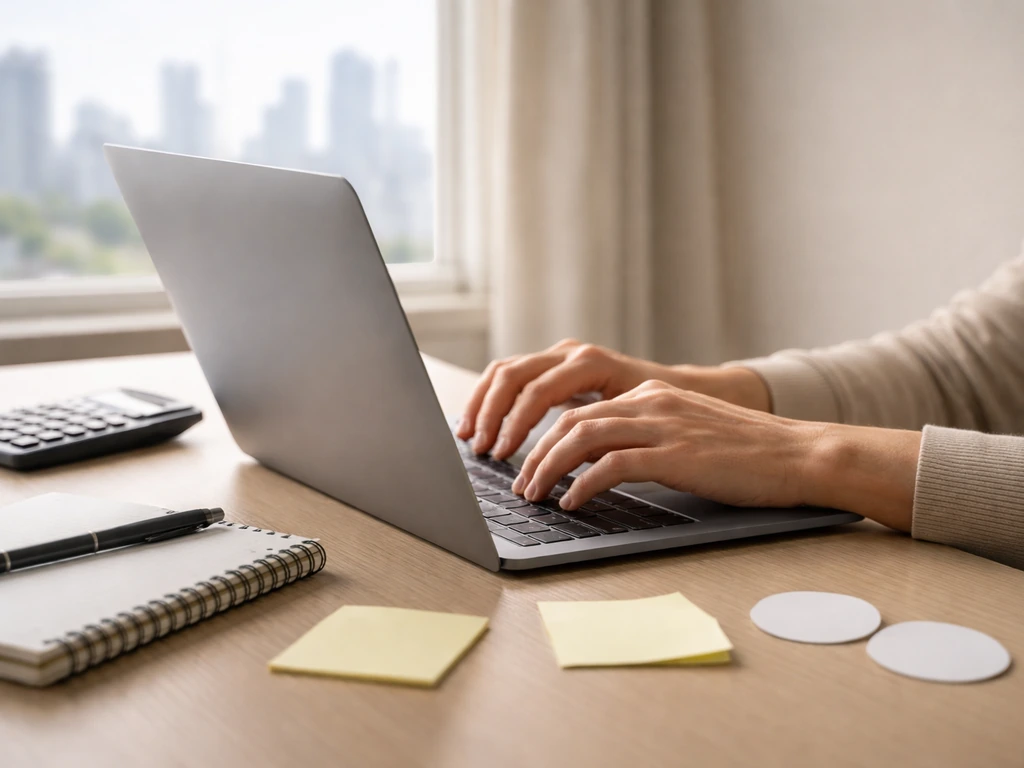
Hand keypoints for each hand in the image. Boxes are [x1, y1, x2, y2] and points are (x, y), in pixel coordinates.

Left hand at [511, 379, 921, 531]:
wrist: (799, 453)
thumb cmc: (746, 454)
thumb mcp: (687, 432)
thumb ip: (646, 437)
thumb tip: (601, 463)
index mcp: (650, 393)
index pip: (578, 408)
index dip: (542, 435)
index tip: (524, 461)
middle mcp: (650, 401)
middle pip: (569, 420)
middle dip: (534, 453)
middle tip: (519, 483)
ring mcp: (663, 424)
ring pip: (582, 437)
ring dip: (548, 468)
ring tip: (535, 495)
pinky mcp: (677, 454)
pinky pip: (613, 465)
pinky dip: (584, 484)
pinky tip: (573, 503)